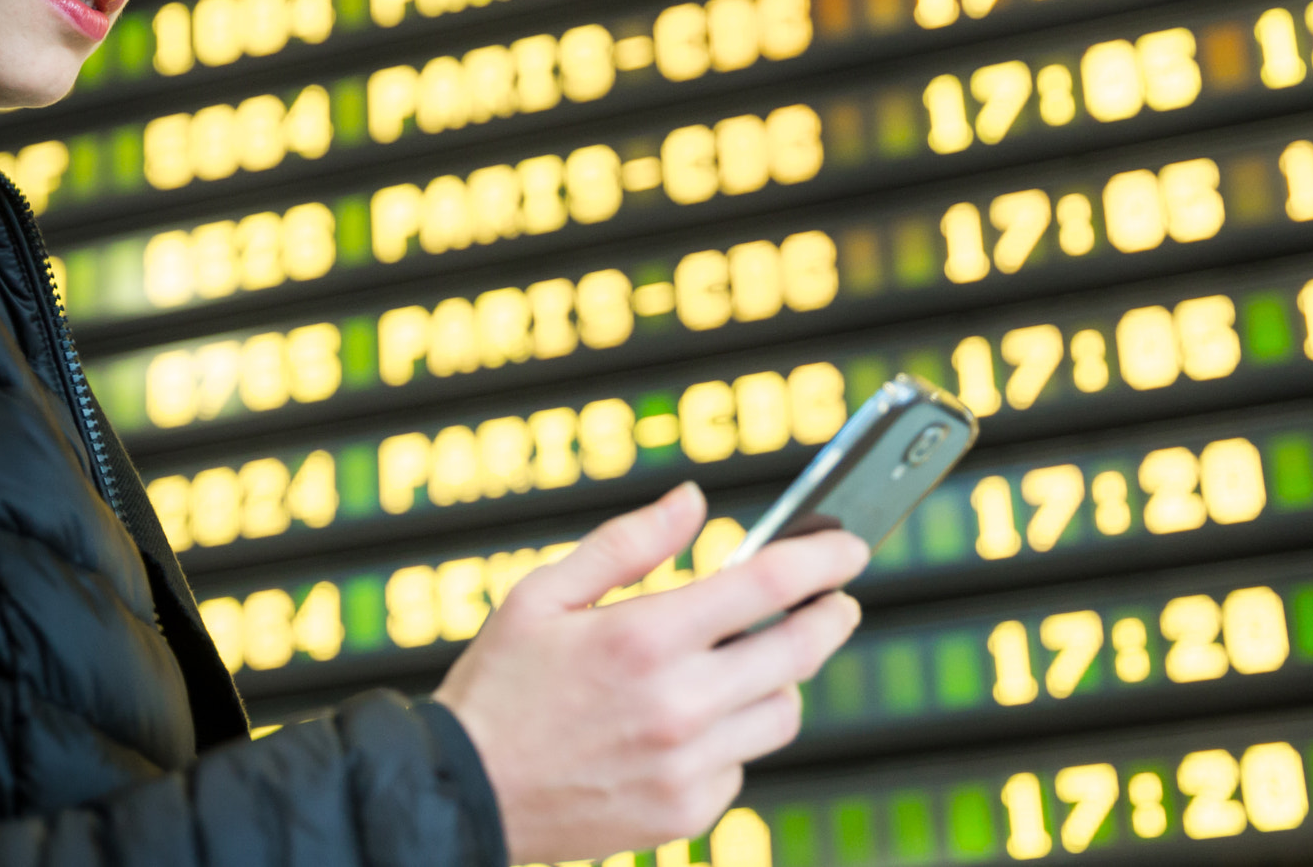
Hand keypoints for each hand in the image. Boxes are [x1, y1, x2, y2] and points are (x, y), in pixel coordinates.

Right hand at [434, 482, 868, 863]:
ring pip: (782, 711)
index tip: (849, 547)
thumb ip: (628, 543)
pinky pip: (744, 765)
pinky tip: (693, 724)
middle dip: (830, 616)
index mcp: (643, 637)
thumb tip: (694, 501)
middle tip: (835, 601)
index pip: (767, 586)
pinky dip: (733, 739)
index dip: (821, 558)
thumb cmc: (500, 688)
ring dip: (778, 680)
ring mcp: (686, 764)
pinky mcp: (686, 810)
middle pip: (799, 651)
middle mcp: (676, 703)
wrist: (464, 796)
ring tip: (746, 663)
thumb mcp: (543, 594)